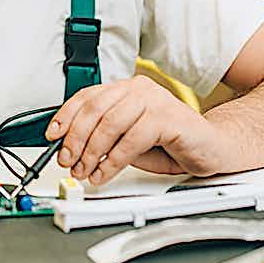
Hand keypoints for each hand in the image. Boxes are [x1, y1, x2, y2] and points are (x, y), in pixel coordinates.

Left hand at [46, 75, 226, 184]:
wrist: (211, 148)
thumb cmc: (170, 143)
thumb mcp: (127, 139)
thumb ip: (104, 138)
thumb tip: (71, 148)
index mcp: (125, 89)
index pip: (87, 96)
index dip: (66, 116)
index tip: (52, 135)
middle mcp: (138, 89)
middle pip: (94, 110)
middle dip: (75, 139)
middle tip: (67, 161)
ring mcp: (154, 100)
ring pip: (110, 124)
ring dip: (92, 153)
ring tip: (85, 171)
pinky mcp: (168, 117)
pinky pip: (131, 140)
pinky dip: (113, 161)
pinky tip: (104, 173)